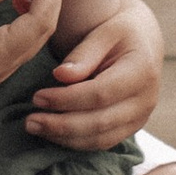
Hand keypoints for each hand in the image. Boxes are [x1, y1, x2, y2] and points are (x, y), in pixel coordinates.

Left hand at [27, 0, 162, 147]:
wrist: (144, 42)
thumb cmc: (119, 32)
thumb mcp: (104, 32)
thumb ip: (84, 54)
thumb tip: (60, 76)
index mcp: (142, 70)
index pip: (100, 93)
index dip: (66, 99)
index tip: (37, 97)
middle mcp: (146, 99)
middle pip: (99, 122)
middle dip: (61, 125)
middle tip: (29, 121)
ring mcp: (141, 117)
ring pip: (100, 138)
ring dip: (64, 138)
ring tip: (35, 127)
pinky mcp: (132, 128)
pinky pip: (102, 142)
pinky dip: (75, 142)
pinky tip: (52, 133)